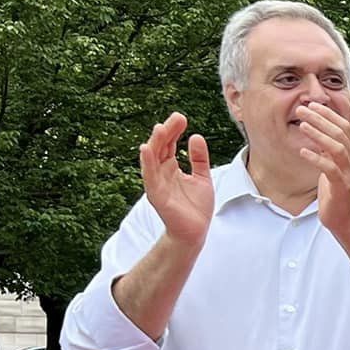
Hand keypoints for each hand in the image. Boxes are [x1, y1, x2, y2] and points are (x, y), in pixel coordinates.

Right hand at [139, 113, 212, 250]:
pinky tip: (146, 149)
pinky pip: (150, 176)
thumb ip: (199, 158)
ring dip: (155, 143)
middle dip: (167, 132)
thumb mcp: (203, 178)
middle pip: (161, 147)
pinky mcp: (156, 195)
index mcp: (171, 167)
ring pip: (153, 159)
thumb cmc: (196, 207)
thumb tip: (196, 136)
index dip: (174, 131)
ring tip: (160, 128)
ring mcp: (157, 183)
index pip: (170, 144)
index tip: (181, 117)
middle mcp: (162, 173)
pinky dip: (147, 162)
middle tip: (176, 117)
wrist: (196, 232)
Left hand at [297, 102, 349, 238]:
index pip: (344, 126)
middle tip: (302, 109)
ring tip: (302, 125)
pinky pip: (330, 168)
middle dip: (321, 118)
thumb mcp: (332, 168)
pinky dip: (316, 158)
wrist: (347, 220)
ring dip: (318, 134)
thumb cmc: (337, 194)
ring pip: (336, 147)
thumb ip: (328, 152)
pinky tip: (303, 152)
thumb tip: (316, 134)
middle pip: (340, 132)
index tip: (312, 104)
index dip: (329, 113)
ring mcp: (349, 173)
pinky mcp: (341, 186)